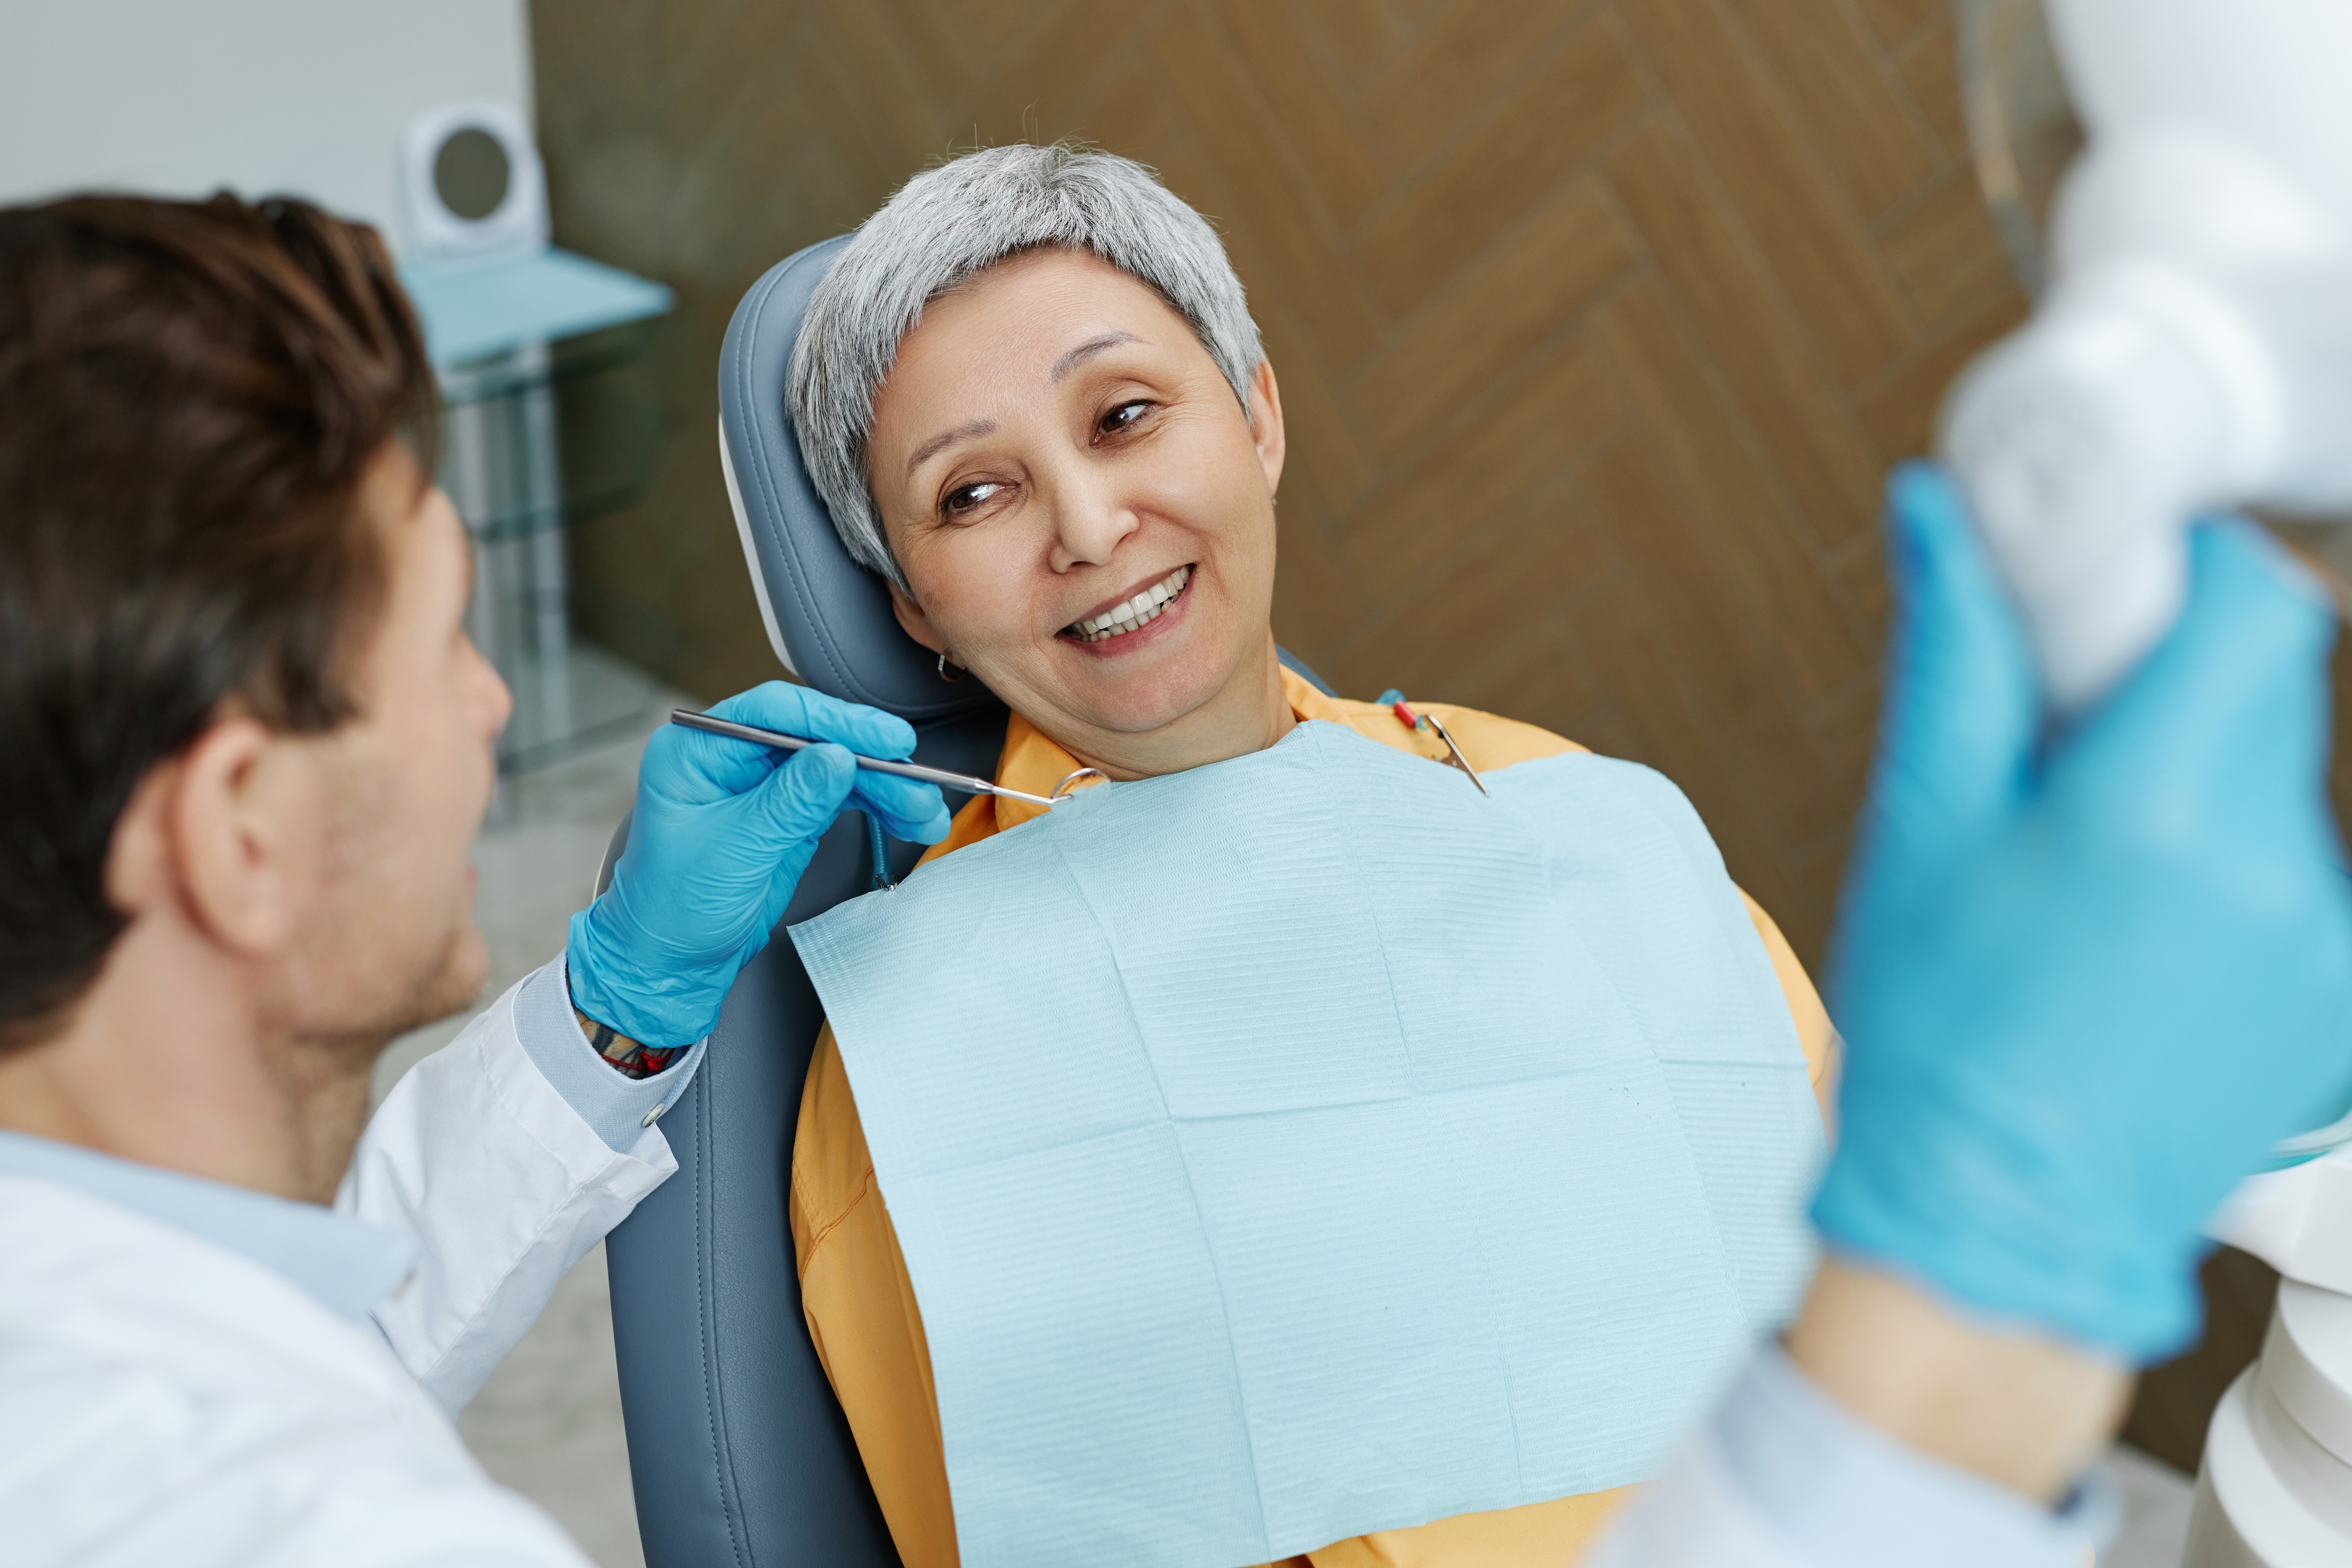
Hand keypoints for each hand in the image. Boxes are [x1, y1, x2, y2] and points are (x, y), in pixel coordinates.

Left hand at [567, 683, 952, 1048]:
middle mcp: (731, 757)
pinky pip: (842, 797)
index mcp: (698, 750)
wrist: (672, 964)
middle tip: (917, 783)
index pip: (776, 713)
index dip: (836, 722)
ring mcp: (764, 784)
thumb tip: (838, 758)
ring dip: (886, 789)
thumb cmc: (674, 909)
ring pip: (838, 768)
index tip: (885, 741)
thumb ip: (789, 802)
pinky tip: (909, 818)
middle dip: (872, 763)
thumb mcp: (733, 852)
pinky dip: (878, 808)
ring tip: (925, 812)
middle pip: (816, 737)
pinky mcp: (789, 813)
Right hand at [1811, 464, 2351, 1361]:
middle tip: (2069, 735)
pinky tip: (2129, 935)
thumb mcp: (1920, 833)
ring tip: (2084, 865)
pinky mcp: (2338, 991)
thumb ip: (1955, 660)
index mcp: (2158, 810)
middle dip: (2172, 675)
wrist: (1995, 1229)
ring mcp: (2321, 936)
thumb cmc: (1941, 1041)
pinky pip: (2291, 870)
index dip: (2195, 566)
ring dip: (2190, 774)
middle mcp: (2271, 864)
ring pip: (2273, 775)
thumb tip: (1942, 512)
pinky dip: (2217, 863)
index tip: (2121, 584)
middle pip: (2267, 681)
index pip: (2257, 603)